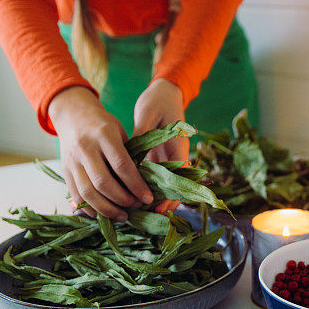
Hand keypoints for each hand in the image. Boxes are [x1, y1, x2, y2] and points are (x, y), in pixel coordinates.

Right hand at [50, 86, 153, 220]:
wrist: (72, 115)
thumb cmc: (102, 124)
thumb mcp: (119, 131)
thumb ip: (129, 154)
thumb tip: (144, 183)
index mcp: (104, 135)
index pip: (122, 165)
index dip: (136, 185)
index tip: (147, 197)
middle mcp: (85, 148)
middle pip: (103, 182)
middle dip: (122, 200)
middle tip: (136, 207)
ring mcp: (72, 161)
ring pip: (88, 193)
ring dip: (107, 209)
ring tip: (123, 216)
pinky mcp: (64, 172)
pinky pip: (76, 196)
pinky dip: (91, 209)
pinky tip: (105, 214)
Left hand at [133, 78, 187, 213]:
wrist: (164, 93)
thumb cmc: (158, 101)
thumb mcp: (148, 115)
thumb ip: (141, 136)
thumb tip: (130, 158)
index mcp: (178, 147)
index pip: (178, 178)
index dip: (171, 196)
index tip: (158, 209)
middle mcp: (175, 157)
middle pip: (173, 188)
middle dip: (160, 204)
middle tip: (142, 216)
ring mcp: (167, 159)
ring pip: (163, 186)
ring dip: (153, 200)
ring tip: (135, 212)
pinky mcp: (158, 158)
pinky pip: (154, 178)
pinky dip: (145, 188)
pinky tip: (131, 197)